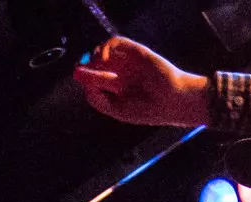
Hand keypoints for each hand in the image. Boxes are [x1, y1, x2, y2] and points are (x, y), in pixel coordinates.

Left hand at [71, 37, 210, 126]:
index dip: (84, 77)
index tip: (79, 77)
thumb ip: (96, 97)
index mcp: (116, 90)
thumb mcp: (116, 108)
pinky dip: (105, 46)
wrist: (171, 101)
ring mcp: (128, 62)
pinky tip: (103, 58)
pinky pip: (116, 42)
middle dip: (87, 66)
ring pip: (104, 51)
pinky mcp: (136, 51)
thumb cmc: (146, 109)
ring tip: (96, 65)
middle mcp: (121, 74)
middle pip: (96, 64)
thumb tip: (79, 78)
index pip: (93, 79)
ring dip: (94, 55)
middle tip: (81, 69)